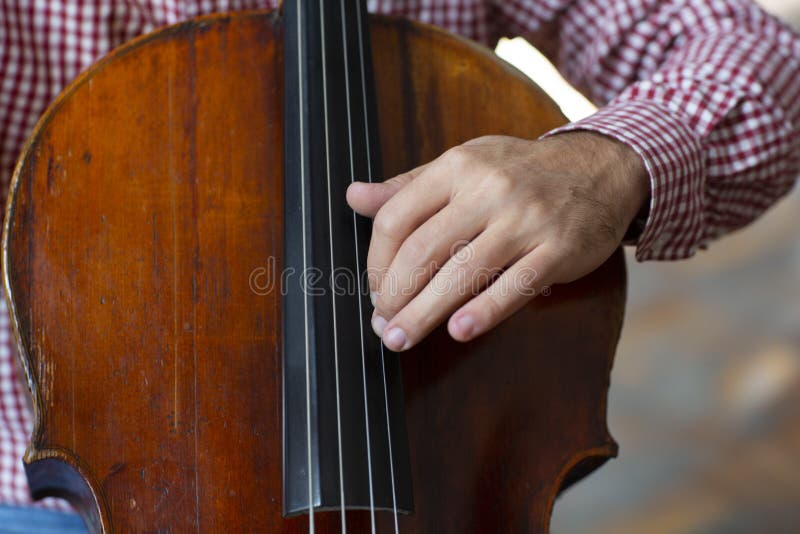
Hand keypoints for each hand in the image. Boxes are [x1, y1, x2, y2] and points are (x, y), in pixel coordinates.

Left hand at [346, 132, 648, 351]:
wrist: (599, 169)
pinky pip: (515, 286)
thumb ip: (408, 185)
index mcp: (458, 166)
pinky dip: (484, 312)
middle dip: (393, 295)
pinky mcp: (558, 250)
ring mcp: (525, 220)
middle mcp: (488, 189)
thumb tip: (354, 196)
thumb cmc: (520, 172)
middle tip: (382, 326)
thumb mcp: (464, 164)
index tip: (374, 290)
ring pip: (462, 273)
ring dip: (424, 313)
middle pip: (423, 250)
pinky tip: (458, 331)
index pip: (397, 217)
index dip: (376, 261)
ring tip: (400, 339)